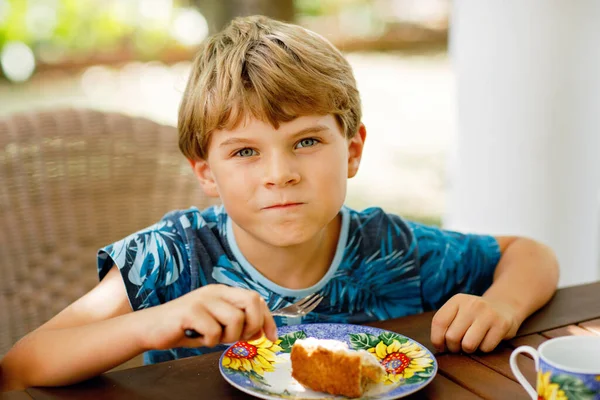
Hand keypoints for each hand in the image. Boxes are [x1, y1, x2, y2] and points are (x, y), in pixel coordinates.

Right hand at [140, 284, 277, 349]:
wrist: (150, 328)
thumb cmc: (185, 328)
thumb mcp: (216, 324)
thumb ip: (236, 323)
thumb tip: (261, 331)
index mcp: (223, 292)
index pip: (256, 299)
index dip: (268, 319)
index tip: (271, 338)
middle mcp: (215, 291)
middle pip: (251, 301)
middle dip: (253, 325)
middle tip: (239, 338)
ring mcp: (203, 299)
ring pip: (235, 319)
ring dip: (228, 337)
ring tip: (213, 338)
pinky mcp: (190, 311)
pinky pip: (214, 331)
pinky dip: (209, 342)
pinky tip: (197, 338)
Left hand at [430, 294, 520, 352]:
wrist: (504, 306)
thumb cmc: (475, 315)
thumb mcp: (459, 311)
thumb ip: (447, 324)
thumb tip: (438, 346)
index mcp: (457, 300)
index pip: (439, 322)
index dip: (437, 339)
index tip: (441, 346)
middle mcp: (471, 304)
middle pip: (452, 337)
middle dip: (454, 347)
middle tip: (459, 346)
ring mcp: (487, 314)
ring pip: (468, 345)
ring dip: (469, 350)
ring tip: (472, 343)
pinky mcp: (501, 324)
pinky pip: (485, 348)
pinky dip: (484, 349)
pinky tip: (487, 339)